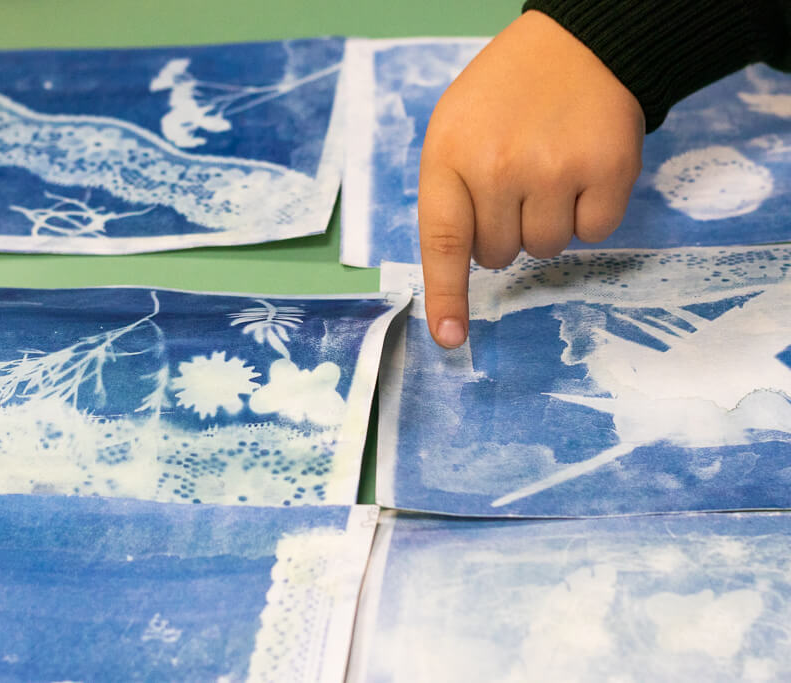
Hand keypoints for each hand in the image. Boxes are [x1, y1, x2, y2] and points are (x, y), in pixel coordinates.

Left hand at [418, 10, 644, 347]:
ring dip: (549, 222)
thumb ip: (449, 197)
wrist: (578, 45)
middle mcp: (498, 167)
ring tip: (549, 170)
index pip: (444, 243)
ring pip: (547, 250)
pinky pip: (595, 233)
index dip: (447, 296)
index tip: (450, 339)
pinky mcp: (609, 170)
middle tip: (515, 182)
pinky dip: (592, 212)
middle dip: (505, 232)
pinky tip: (584, 171)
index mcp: (449, 157)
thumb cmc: (505, 98)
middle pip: (499, 255)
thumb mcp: (454, 132)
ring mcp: (555, 169)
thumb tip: (461, 272)